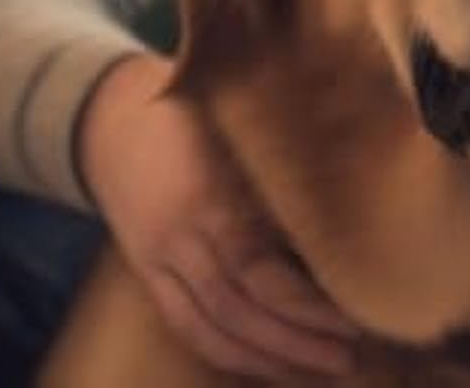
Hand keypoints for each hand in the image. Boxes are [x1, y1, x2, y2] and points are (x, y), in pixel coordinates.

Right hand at [78, 52, 359, 378]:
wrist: (113, 115)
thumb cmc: (199, 108)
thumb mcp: (244, 126)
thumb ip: (288, 163)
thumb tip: (356, 194)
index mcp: (213, 198)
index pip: (262, 273)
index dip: (306, 305)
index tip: (355, 315)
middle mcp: (184, 238)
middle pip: (240, 311)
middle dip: (296, 343)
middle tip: (350, 359)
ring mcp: (159, 260)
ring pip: (210, 329)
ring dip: (266, 359)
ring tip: (319, 371)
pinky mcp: (146, 273)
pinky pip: (183, 325)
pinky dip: (224, 352)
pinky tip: (264, 366)